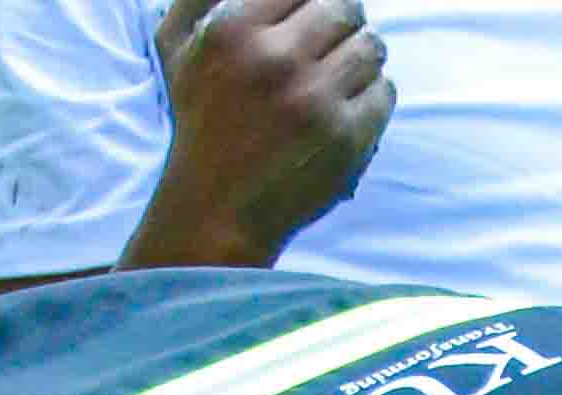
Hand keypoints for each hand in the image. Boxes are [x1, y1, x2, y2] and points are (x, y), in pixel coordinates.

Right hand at [135, 0, 394, 266]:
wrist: (217, 206)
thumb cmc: (199, 121)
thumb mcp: (177, 46)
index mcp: (236, 30)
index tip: (315, 13)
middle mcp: (277, 59)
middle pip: (345, 7)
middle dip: (345, 18)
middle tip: (337, 35)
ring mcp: (316, 99)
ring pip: (371, 46)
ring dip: (363, 54)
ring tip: (344, 70)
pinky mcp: (347, 137)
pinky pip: (384, 90)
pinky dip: (374, 93)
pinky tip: (349, 104)